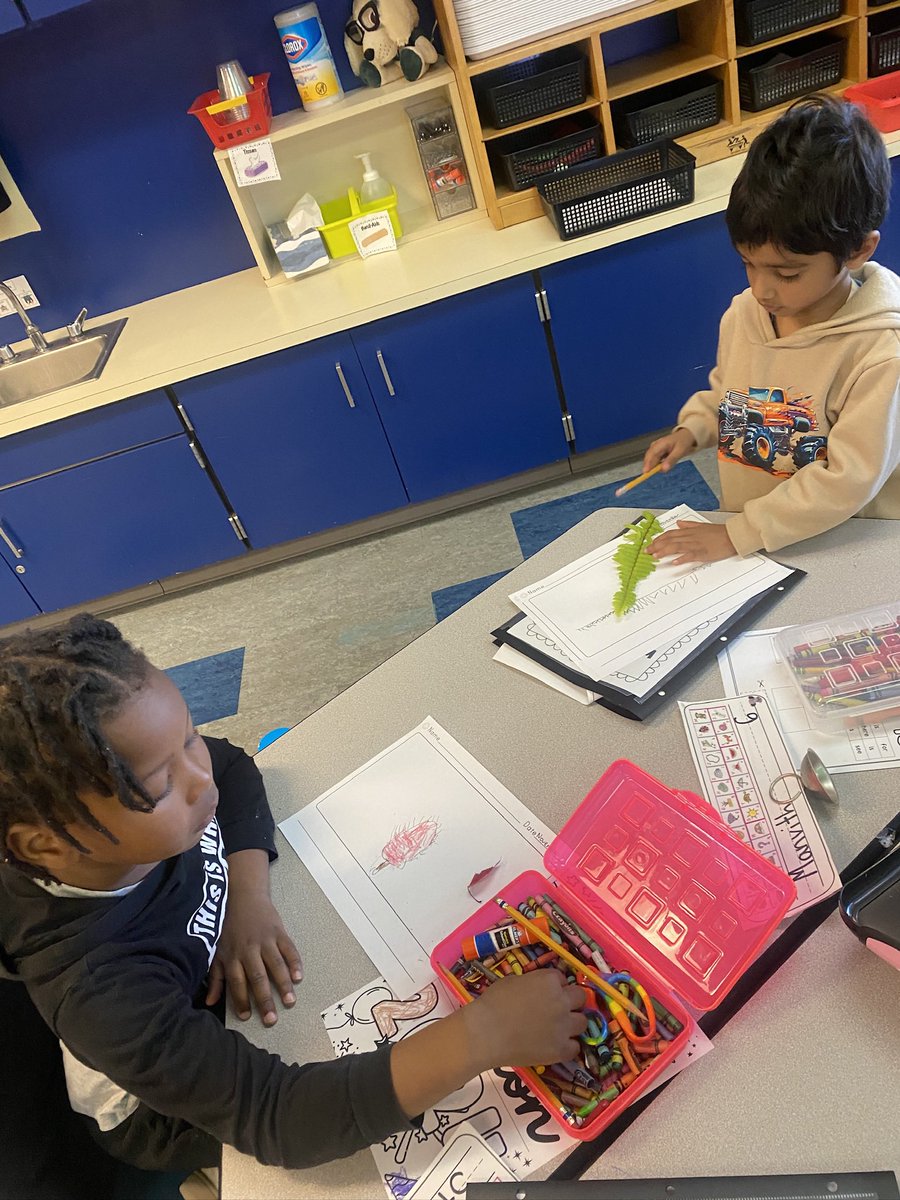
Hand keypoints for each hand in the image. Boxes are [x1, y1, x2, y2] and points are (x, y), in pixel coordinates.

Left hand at [206, 850, 302, 1026]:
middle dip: (264, 999)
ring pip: (275, 965)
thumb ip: (215, 977)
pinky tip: (298, 977)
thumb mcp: (217, 951)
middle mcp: (248, 949)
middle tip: (272, 1019)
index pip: (237, 982)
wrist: (243, 896)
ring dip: (282, 984)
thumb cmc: (228, 927)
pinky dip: (294, 963)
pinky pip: (288, 949)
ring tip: (289, 1001)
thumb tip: (209, 1002)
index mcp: (232, 955)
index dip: (241, 1000)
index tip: (248, 1017)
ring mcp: (265, 940)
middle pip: (257, 977)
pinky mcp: (278, 931)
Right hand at [462, 970, 587, 1071]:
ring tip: (558, 1028)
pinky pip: (575, 1047)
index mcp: (550, 981)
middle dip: (571, 1001)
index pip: (562, 979)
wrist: (486, 1032)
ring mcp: (564, 1026)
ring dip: (572, 1023)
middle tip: (557, 1009)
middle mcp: (562, 1001)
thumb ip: (533, 983)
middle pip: (580, 997)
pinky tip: (555, 1045)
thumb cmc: (494, 1002)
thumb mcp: (513, 981)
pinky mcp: (561, 1049)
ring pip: (583, 1022)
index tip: (545, 993)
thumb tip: (537, 989)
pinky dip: (567, 1046)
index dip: (554, 986)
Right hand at [642, 428, 695, 474]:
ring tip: (667, 463)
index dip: (647, 464)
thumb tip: (663, 469)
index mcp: (661, 443)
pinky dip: (657, 464)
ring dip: (655, 465)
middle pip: (649, 458)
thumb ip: (671, 460)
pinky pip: (654, 459)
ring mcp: (655, 448)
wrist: (685, 436)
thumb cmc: (683, 442)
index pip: (651, 455)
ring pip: (650, 459)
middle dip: (651, 466)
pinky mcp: (656, 451)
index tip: (646, 472)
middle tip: (656, 473)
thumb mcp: (680, 451)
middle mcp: (655, 445)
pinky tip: (665, 463)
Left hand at [649, 520, 735, 564]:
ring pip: (677, 547)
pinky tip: (674, 562)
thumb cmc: (718, 532)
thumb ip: (689, 525)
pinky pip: (690, 555)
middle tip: (647, 551)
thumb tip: (678, 523)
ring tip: (655, 556)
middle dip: (657, 546)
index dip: (659, 539)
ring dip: (665, 551)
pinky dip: (682, 558)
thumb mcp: (702, 526)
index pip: (670, 534)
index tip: (651, 544)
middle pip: (670, 540)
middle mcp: (690, 537)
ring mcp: (696, 545)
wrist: (732, 536)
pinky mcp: (703, 552)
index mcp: (690, 531)